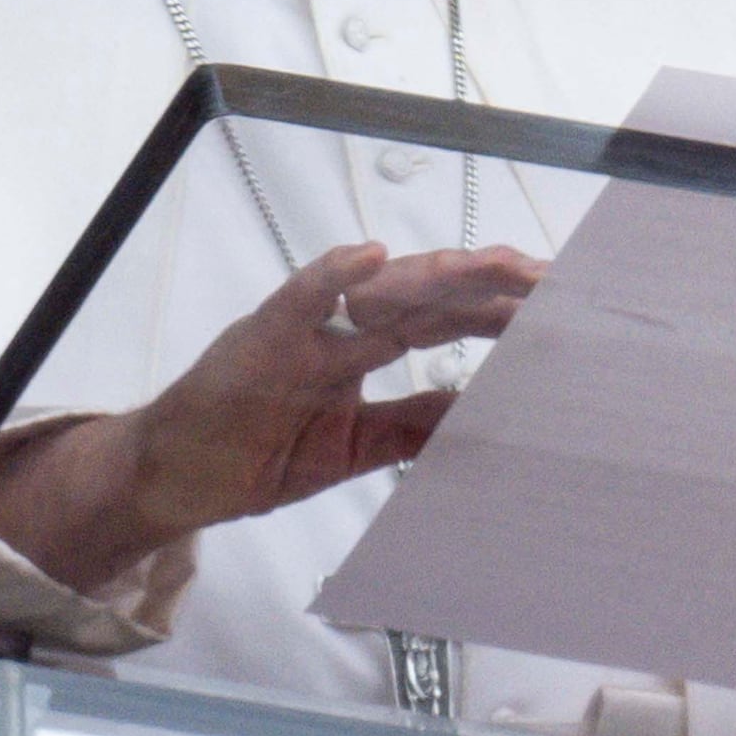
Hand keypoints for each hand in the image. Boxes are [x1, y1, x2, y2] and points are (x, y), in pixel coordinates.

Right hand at [0, 240, 537, 591]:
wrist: (174, 476)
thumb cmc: (254, 451)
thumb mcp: (355, 448)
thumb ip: (414, 426)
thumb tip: (483, 416)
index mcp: (367, 353)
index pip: (449, 324)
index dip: (502, 316)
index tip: (560, 312)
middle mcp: (342, 331)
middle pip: (429, 299)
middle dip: (490, 288)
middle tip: (551, 279)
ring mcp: (303, 332)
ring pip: (379, 293)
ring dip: (436, 276)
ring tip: (491, 263)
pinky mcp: (258, 341)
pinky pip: (298, 301)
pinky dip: (332, 277)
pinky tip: (372, 258)